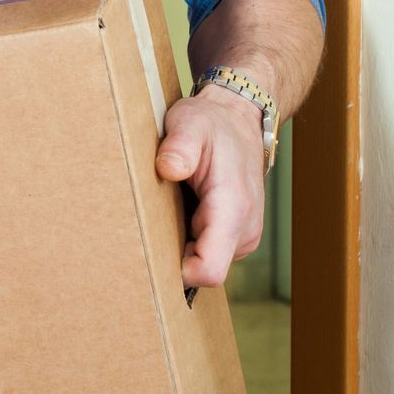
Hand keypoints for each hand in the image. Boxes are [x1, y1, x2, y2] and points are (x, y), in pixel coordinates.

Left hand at [156, 87, 267, 287]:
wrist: (238, 121)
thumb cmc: (213, 124)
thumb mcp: (190, 124)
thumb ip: (180, 147)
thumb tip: (168, 169)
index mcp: (233, 208)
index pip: (210, 269)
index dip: (180, 271)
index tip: (151, 249)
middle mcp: (244, 230)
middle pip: (204, 270)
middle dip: (174, 255)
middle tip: (148, 223)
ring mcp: (243, 235)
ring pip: (205, 261)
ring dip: (181, 244)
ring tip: (166, 210)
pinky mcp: (235, 234)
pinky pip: (208, 250)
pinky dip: (189, 237)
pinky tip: (178, 211)